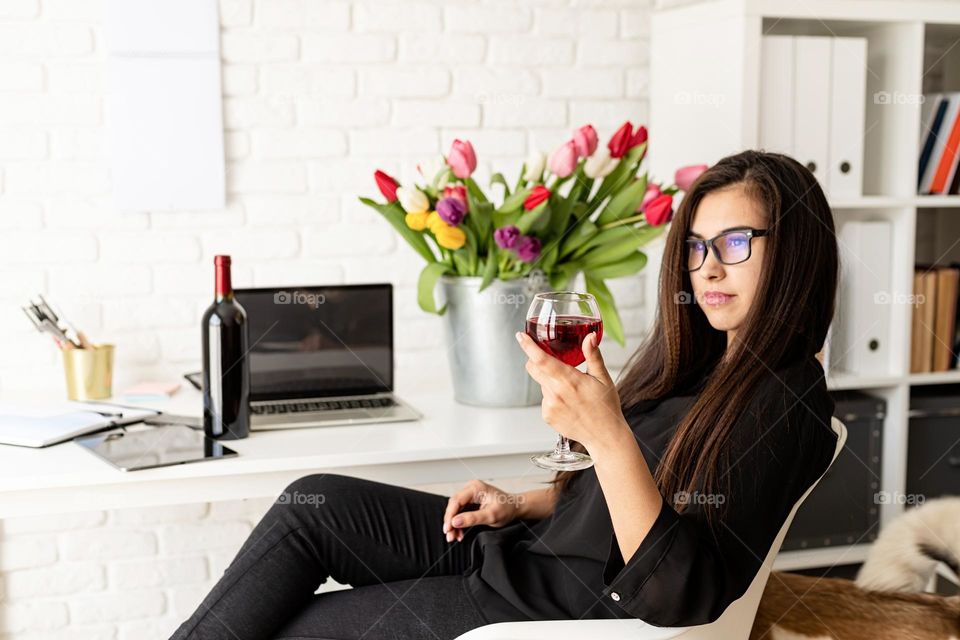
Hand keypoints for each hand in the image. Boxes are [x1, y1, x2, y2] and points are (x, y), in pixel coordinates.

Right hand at [442, 479, 521, 542]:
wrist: (515, 508)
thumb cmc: (507, 509)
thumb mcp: (491, 516)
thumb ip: (473, 518)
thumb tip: (455, 522)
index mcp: (476, 488)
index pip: (456, 501)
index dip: (450, 516)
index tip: (448, 529)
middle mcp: (471, 489)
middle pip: (454, 505)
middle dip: (450, 522)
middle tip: (449, 536)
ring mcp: (470, 495)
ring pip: (455, 510)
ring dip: (453, 524)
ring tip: (454, 537)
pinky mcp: (470, 502)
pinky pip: (460, 512)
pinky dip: (459, 523)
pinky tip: (459, 533)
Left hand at [515, 330, 626, 451]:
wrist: (605, 436)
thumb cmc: (606, 407)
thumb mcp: (603, 378)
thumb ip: (593, 355)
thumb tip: (590, 336)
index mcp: (569, 380)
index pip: (541, 359)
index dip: (528, 346)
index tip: (521, 336)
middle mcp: (556, 393)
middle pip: (534, 368)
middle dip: (537, 360)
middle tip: (551, 359)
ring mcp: (549, 406)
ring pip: (541, 383)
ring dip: (549, 380)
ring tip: (571, 390)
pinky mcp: (547, 416)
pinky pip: (544, 399)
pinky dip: (552, 396)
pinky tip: (568, 402)